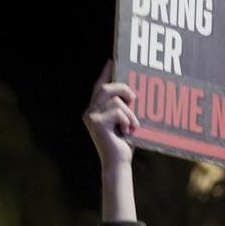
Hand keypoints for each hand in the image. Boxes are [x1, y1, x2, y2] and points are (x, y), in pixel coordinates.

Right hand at [84, 60, 139, 221]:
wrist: (118, 164)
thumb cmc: (124, 144)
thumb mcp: (125, 122)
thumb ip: (124, 108)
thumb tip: (133, 92)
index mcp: (95, 109)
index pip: (99, 86)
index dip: (105, 73)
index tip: (112, 61)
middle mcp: (89, 111)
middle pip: (107, 88)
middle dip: (124, 89)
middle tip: (135, 100)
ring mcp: (91, 116)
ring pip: (116, 100)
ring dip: (130, 113)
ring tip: (132, 126)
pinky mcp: (96, 122)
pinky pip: (118, 111)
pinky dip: (128, 120)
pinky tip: (127, 132)